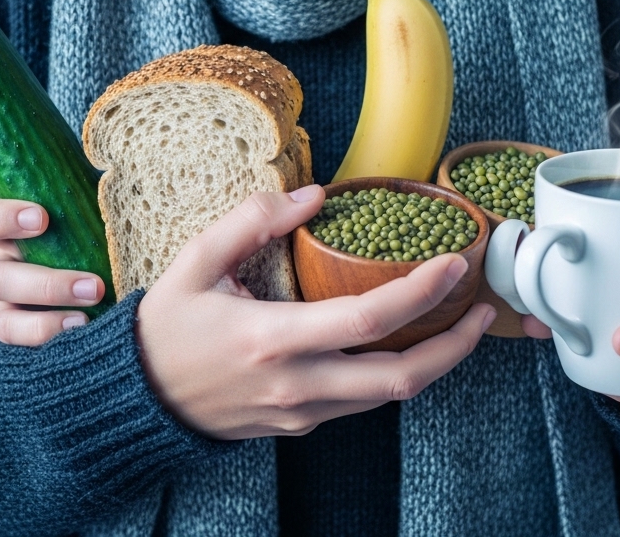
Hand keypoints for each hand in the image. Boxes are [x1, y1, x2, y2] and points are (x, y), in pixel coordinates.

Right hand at [0, 197, 105, 344]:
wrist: (115, 272)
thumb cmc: (97, 227)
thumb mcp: (89, 204)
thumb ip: (90, 188)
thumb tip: (117, 164)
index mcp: (9, 230)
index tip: (41, 218)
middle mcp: (3, 267)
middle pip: (0, 278)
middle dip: (45, 284)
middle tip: (94, 284)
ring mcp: (8, 306)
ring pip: (7, 318)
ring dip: (49, 320)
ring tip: (91, 316)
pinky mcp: (23, 334)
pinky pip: (21, 344)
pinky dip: (49, 340)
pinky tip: (85, 333)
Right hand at [137, 185, 495, 439]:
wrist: (138, 400)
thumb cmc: (165, 329)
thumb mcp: (194, 263)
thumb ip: (250, 221)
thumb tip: (310, 195)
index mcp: (271, 340)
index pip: (367, 321)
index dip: (419, 292)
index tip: (452, 264)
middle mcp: (295, 384)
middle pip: (400, 377)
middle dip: (453, 345)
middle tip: (482, 309)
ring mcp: (301, 412)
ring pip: (388, 396)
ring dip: (432, 361)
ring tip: (458, 322)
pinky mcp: (300, 424)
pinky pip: (361, 402)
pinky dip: (393, 372)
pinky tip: (404, 341)